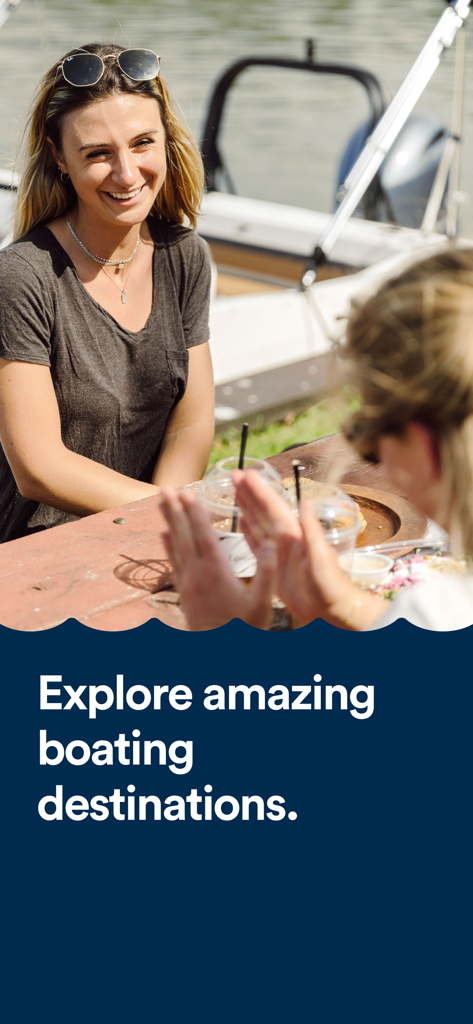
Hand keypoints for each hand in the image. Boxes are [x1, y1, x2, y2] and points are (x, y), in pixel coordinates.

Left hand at [160, 488, 276, 630]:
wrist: (218, 657)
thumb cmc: (244, 630)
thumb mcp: (263, 604)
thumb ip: (268, 573)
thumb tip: (272, 543)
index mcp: (217, 573)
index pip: (203, 536)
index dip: (195, 513)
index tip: (188, 493)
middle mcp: (197, 574)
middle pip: (183, 535)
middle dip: (175, 509)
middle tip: (164, 487)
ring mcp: (188, 583)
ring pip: (175, 545)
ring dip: (169, 521)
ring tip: (161, 502)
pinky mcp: (184, 592)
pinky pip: (173, 562)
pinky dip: (167, 545)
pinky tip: (163, 535)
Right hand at [234, 471, 385, 627]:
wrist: (332, 610)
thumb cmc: (330, 586)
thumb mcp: (321, 557)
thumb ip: (312, 530)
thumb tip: (305, 501)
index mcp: (295, 535)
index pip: (274, 507)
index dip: (260, 491)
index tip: (246, 474)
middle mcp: (286, 539)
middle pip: (263, 511)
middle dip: (249, 493)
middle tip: (234, 474)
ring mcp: (279, 552)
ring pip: (258, 524)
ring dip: (247, 508)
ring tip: (234, 491)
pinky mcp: (274, 566)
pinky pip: (257, 545)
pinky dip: (248, 533)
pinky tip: (241, 522)